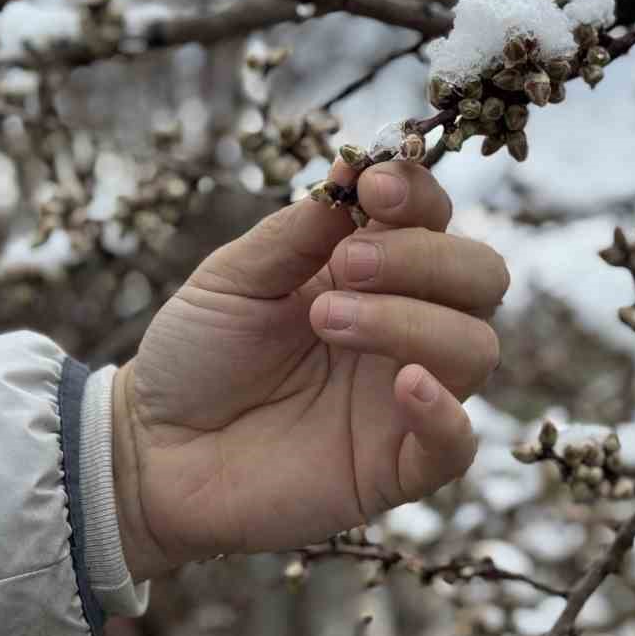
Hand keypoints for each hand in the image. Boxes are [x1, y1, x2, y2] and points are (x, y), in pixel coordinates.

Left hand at [110, 160, 508, 580]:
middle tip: (349, 264)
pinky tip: (406, 386)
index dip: (419, 194)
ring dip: (412, 321)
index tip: (372, 187)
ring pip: (475, 347)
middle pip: (481, 276)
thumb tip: (352, 167)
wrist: (152, 453)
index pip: (436, 219)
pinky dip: (445, 412)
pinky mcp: (396, 468)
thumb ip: (297, 232)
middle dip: (426, 258)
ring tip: (327, 321)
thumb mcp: (232, 278)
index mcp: (373, 273)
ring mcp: (404, 398)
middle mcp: (405, 328)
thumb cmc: (196, 358)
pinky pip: (458, 442)